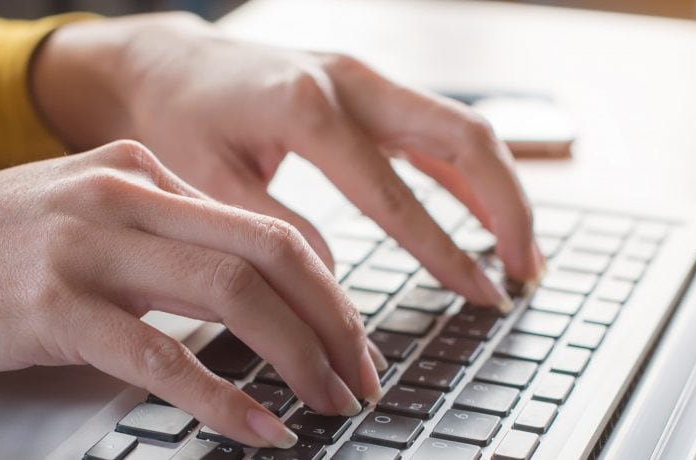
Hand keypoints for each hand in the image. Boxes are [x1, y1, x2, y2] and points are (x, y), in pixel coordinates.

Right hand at [0, 141, 379, 447]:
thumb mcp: (74, 215)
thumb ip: (152, 235)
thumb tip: (237, 290)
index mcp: (137, 167)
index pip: (266, 225)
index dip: (326, 289)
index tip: (350, 340)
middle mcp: (121, 192)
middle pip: (270, 251)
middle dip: (334, 323)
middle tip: (362, 379)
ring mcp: (86, 243)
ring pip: (231, 293)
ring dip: (297, 355)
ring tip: (328, 404)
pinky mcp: (50, 304)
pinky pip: (161, 355)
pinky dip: (222, 396)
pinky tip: (256, 427)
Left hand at [33, 14, 545, 308]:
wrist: (167, 66)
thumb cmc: (178, 121)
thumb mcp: (205, 181)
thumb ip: (270, 230)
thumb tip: (331, 284)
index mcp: (305, 108)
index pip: (393, 193)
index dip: (443, 251)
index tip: (480, 294)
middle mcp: (349, 82)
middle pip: (462, 138)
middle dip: (508, 208)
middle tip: (528, 273)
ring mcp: (365, 79)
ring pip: (462, 128)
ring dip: (501, 190)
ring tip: (525, 255)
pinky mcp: (368, 89)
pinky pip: (438, 129)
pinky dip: (471, 174)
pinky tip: (487, 217)